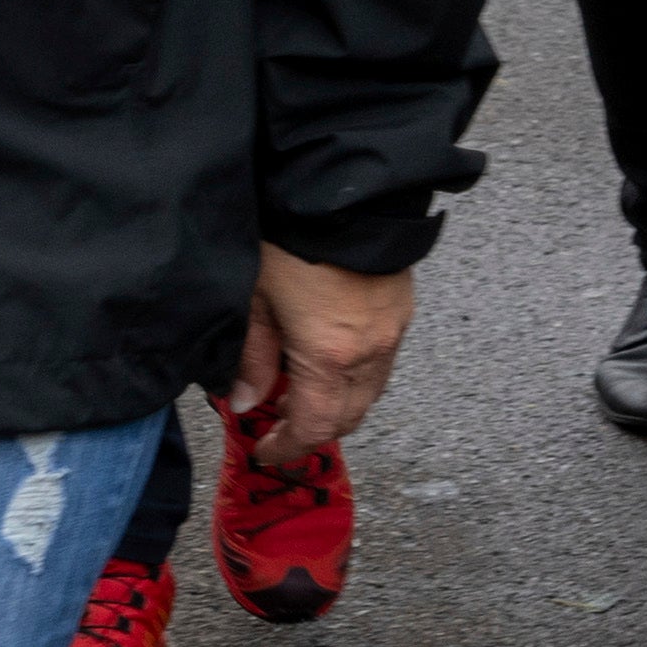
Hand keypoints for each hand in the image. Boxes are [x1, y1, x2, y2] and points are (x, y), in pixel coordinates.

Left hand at [219, 245, 414, 470]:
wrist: (343, 194)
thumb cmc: (291, 242)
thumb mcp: (255, 301)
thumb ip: (251, 359)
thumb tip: (245, 402)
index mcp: (330, 357)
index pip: (315, 427)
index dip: (288, 448)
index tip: (265, 452)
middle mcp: (369, 353)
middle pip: (349, 418)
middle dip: (314, 430)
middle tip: (277, 424)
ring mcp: (392, 333)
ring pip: (370, 394)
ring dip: (337, 404)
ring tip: (298, 390)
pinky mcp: (401, 312)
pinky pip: (382, 364)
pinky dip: (355, 377)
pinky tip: (327, 359)